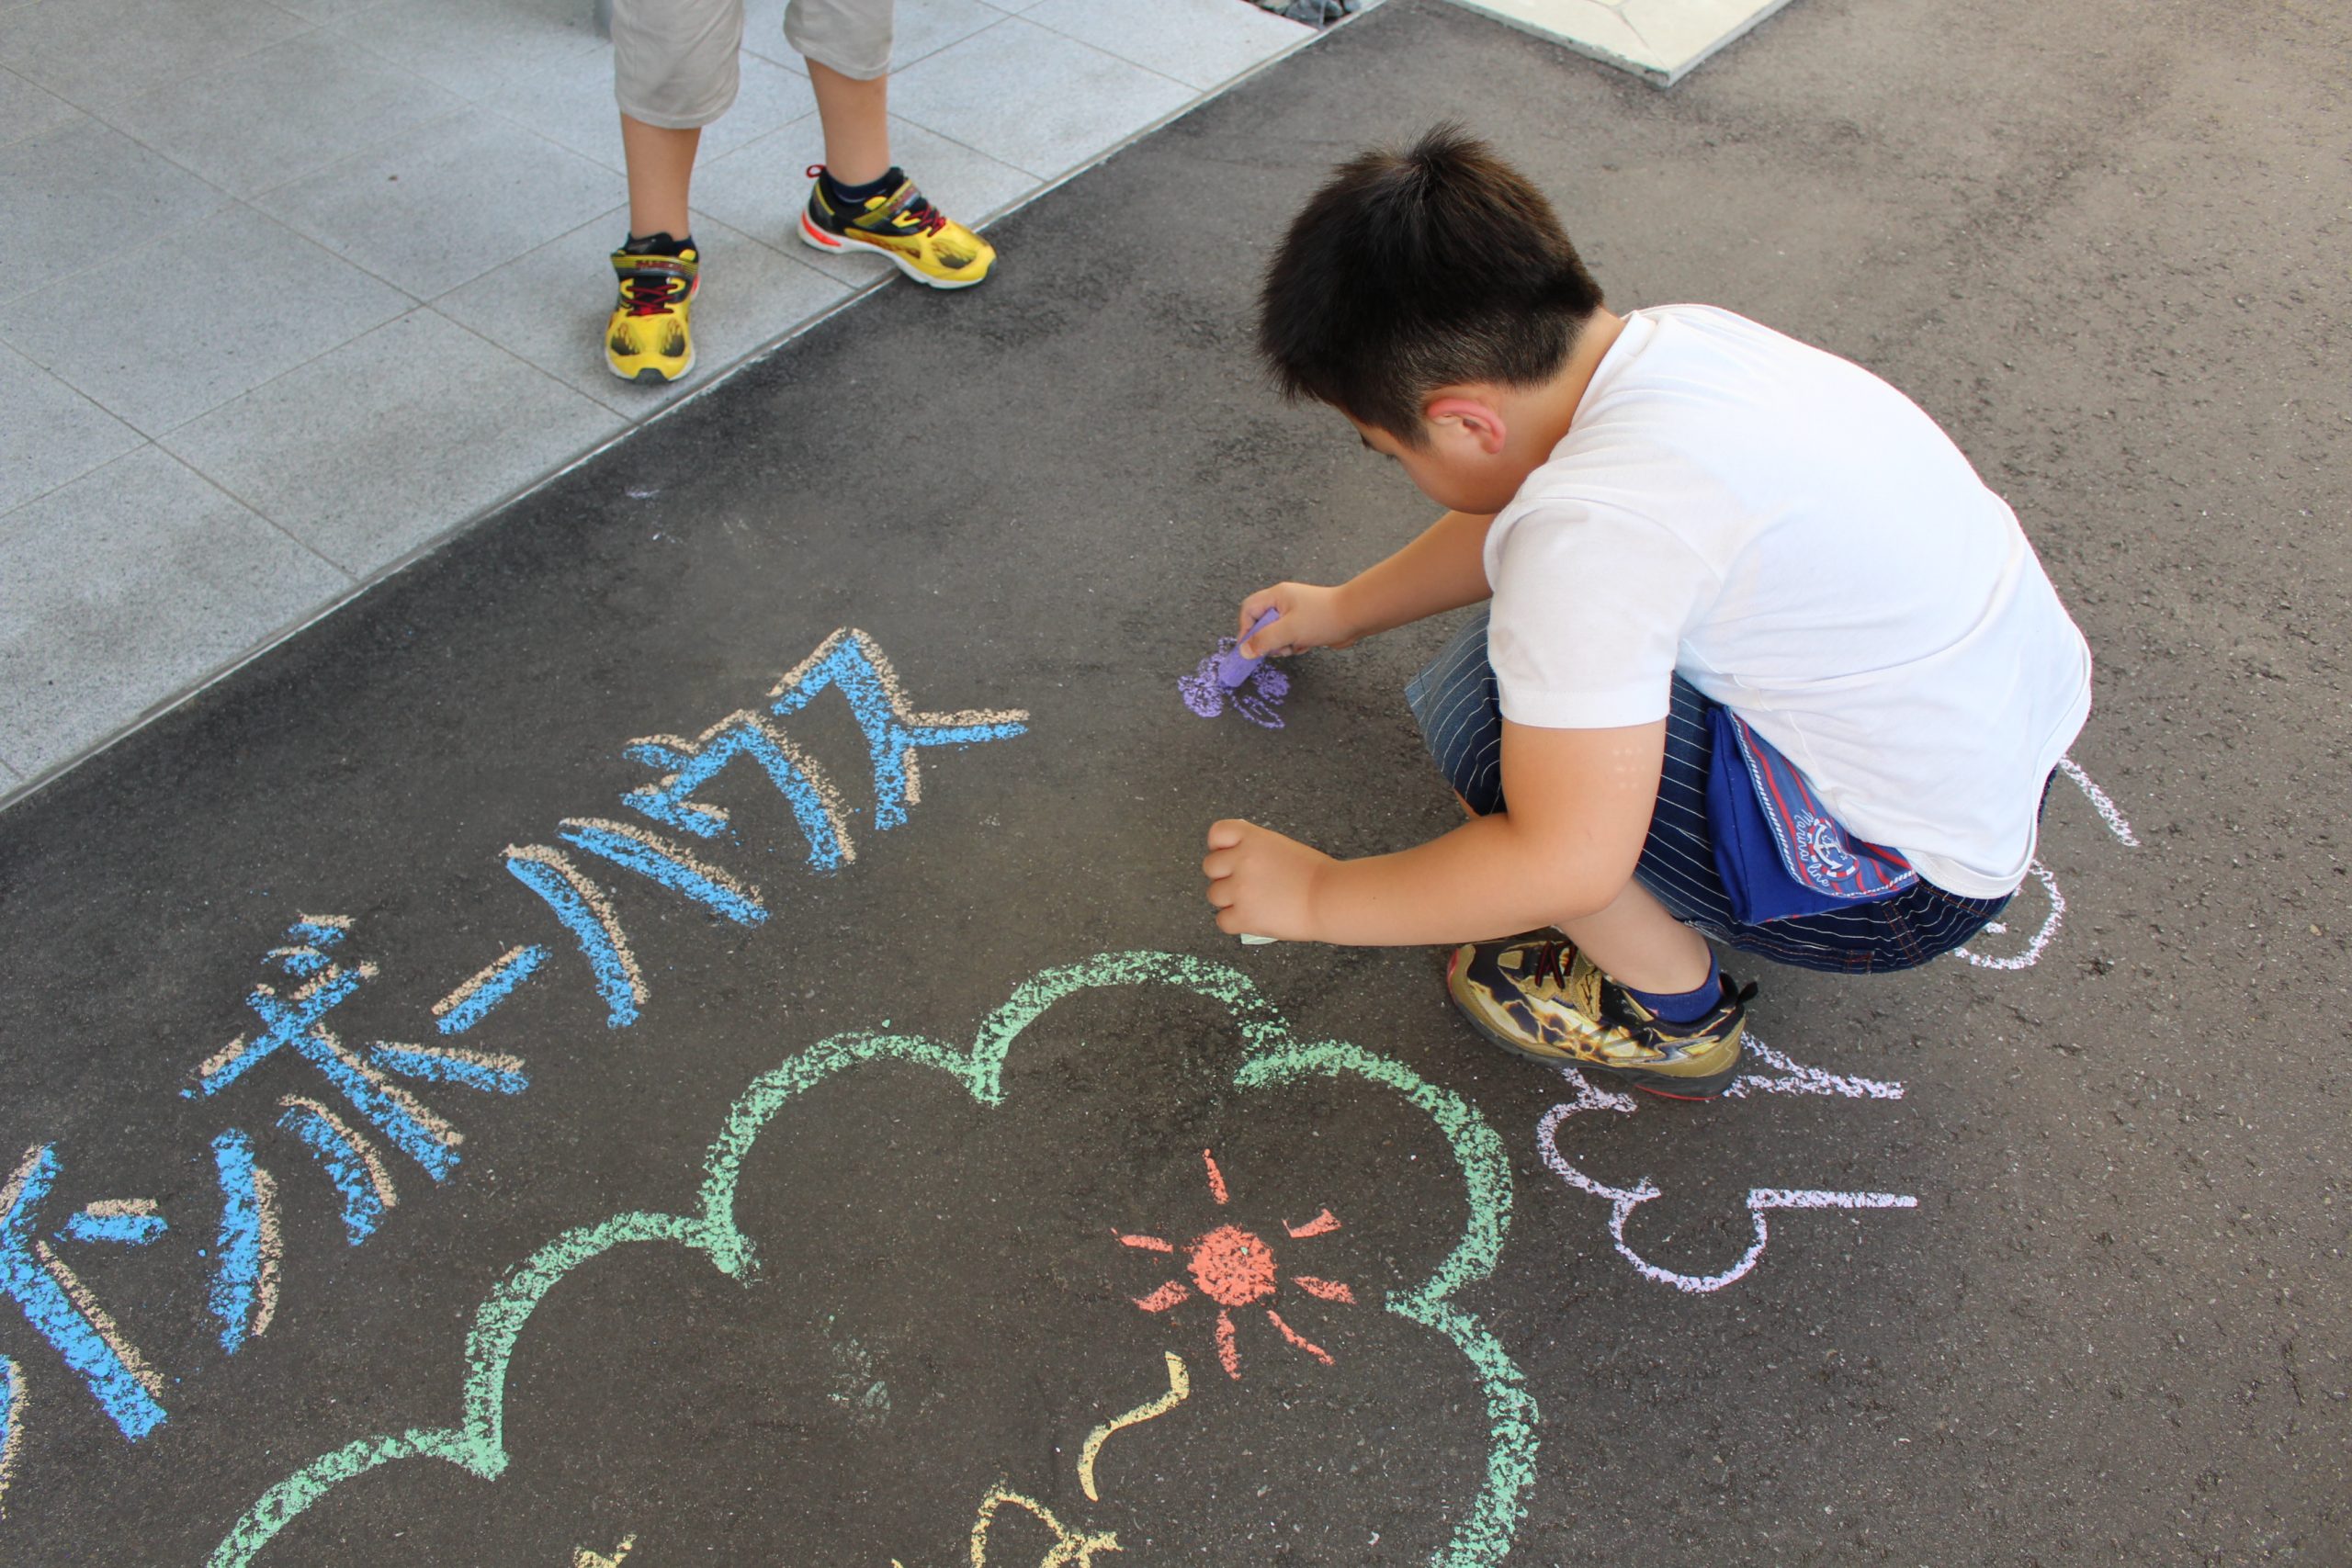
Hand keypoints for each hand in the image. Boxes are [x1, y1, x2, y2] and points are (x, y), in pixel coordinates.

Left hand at [1202, 820, 1333, 940]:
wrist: (1331, 898)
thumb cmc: (1316, 875)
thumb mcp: (1282, 847)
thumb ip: (1255, 849)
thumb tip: (1234, 857)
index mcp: (1252, 838)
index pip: (1217, 833)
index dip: (1220, 846)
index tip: (1230, 856)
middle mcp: (1241, 860)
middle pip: (1210, 867)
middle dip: (1224, 875)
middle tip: (1245, 884)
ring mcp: (1240, 889)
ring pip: (1214, 895)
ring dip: (1229, 900)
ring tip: (1252, 902)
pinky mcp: (1244, 916)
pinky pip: (1222, 921)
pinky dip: (1235, 922)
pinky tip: (1253, 918)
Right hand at [1235, 582, 1359, 659]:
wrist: (1356, 616)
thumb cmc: (1323, 618)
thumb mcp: (1288, 630)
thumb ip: (1264, 640)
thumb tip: (1244, 651)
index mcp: (1276, 596)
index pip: (1249, 609)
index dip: (1245, 629)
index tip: (1251, 647)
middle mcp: (1284, 602)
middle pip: (1262, 623)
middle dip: (1268, 640)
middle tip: (1279, 647)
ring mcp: (1295, 612)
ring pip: (1276, 633)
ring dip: (1282, 645)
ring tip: (1295, 646)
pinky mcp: (1306, 623)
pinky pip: (1291, 637)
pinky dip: (1295, 644)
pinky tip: (1306, 645)